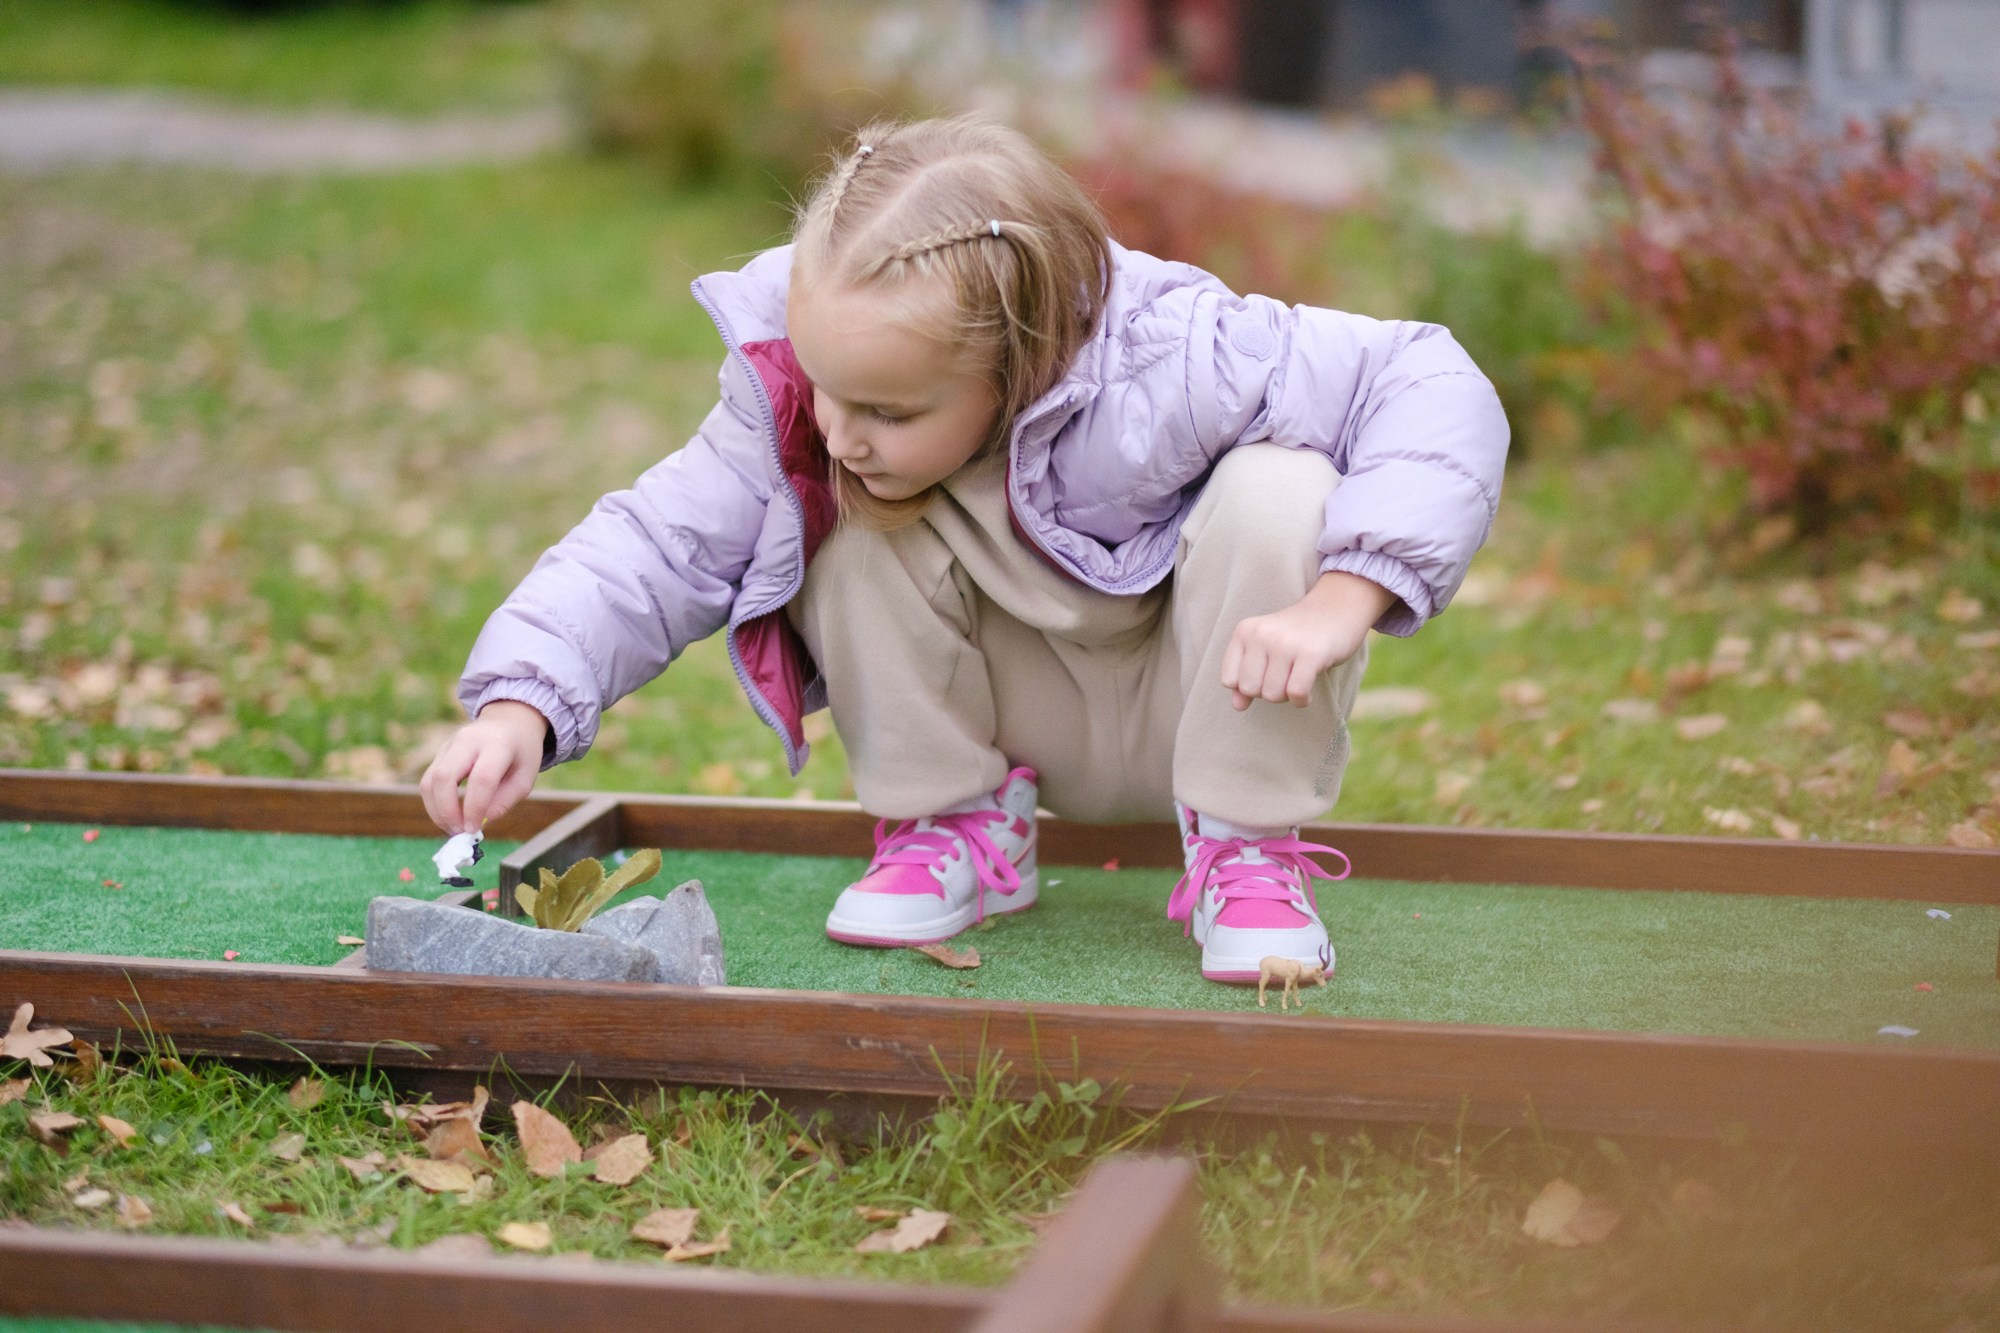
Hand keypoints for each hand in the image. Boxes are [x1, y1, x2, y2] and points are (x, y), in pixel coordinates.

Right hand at [420, 700, 549, 833]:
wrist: (509, 723)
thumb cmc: (521, 754)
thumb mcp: (525, 778)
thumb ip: (505, 801)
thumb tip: (481, 822)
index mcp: (498, 743)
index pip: (481, 778)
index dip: (475, 808)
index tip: (474, 830)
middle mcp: (469, 740)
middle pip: (445, 777)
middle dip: (447, 811)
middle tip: (460, 832)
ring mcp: (450, 744)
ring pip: (430, 781)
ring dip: (437, 810)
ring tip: (454, 827)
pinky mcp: (440, 752)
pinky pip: (428, 781)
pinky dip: (435, 803)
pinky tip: (449, 815)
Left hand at [1221, 572, 1395, 710]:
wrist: (1337, 608)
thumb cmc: (1298, 635)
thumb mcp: (1266, 649)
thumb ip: (1246, 676)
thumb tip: (1237, 706)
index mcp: (1245, 631)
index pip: (1229, 680)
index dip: (1248, 686)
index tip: (1266, 675)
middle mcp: (1262, 634)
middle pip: (1250, 690)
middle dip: (1268, 692)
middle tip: (1285, 677)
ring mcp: (1285, 643)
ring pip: (1272, 695)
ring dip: (1287, 696)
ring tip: (1297, 678)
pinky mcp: (1311, 653)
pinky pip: (1296, 693)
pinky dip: (1302, 700)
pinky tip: (1308, 691)